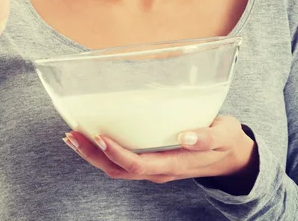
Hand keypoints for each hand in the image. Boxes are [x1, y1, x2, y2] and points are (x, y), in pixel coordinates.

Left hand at [63, 116, 258, 187]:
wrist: (233, 157)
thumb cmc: (225, 142)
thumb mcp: (222, 137)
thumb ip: (205, 137)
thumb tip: (185, 137)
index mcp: (175, 164)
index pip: (138, 164)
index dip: (116, 153)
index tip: (98, 136)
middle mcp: (160, 170)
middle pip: (118, 169)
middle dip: (93, 154)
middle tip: (72, 135)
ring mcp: (155, 168)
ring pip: (117, 168)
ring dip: (93, 155)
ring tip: (74, 137)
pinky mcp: (152, 161)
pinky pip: (122, 163)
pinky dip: (103, 152)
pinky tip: (94, 138)